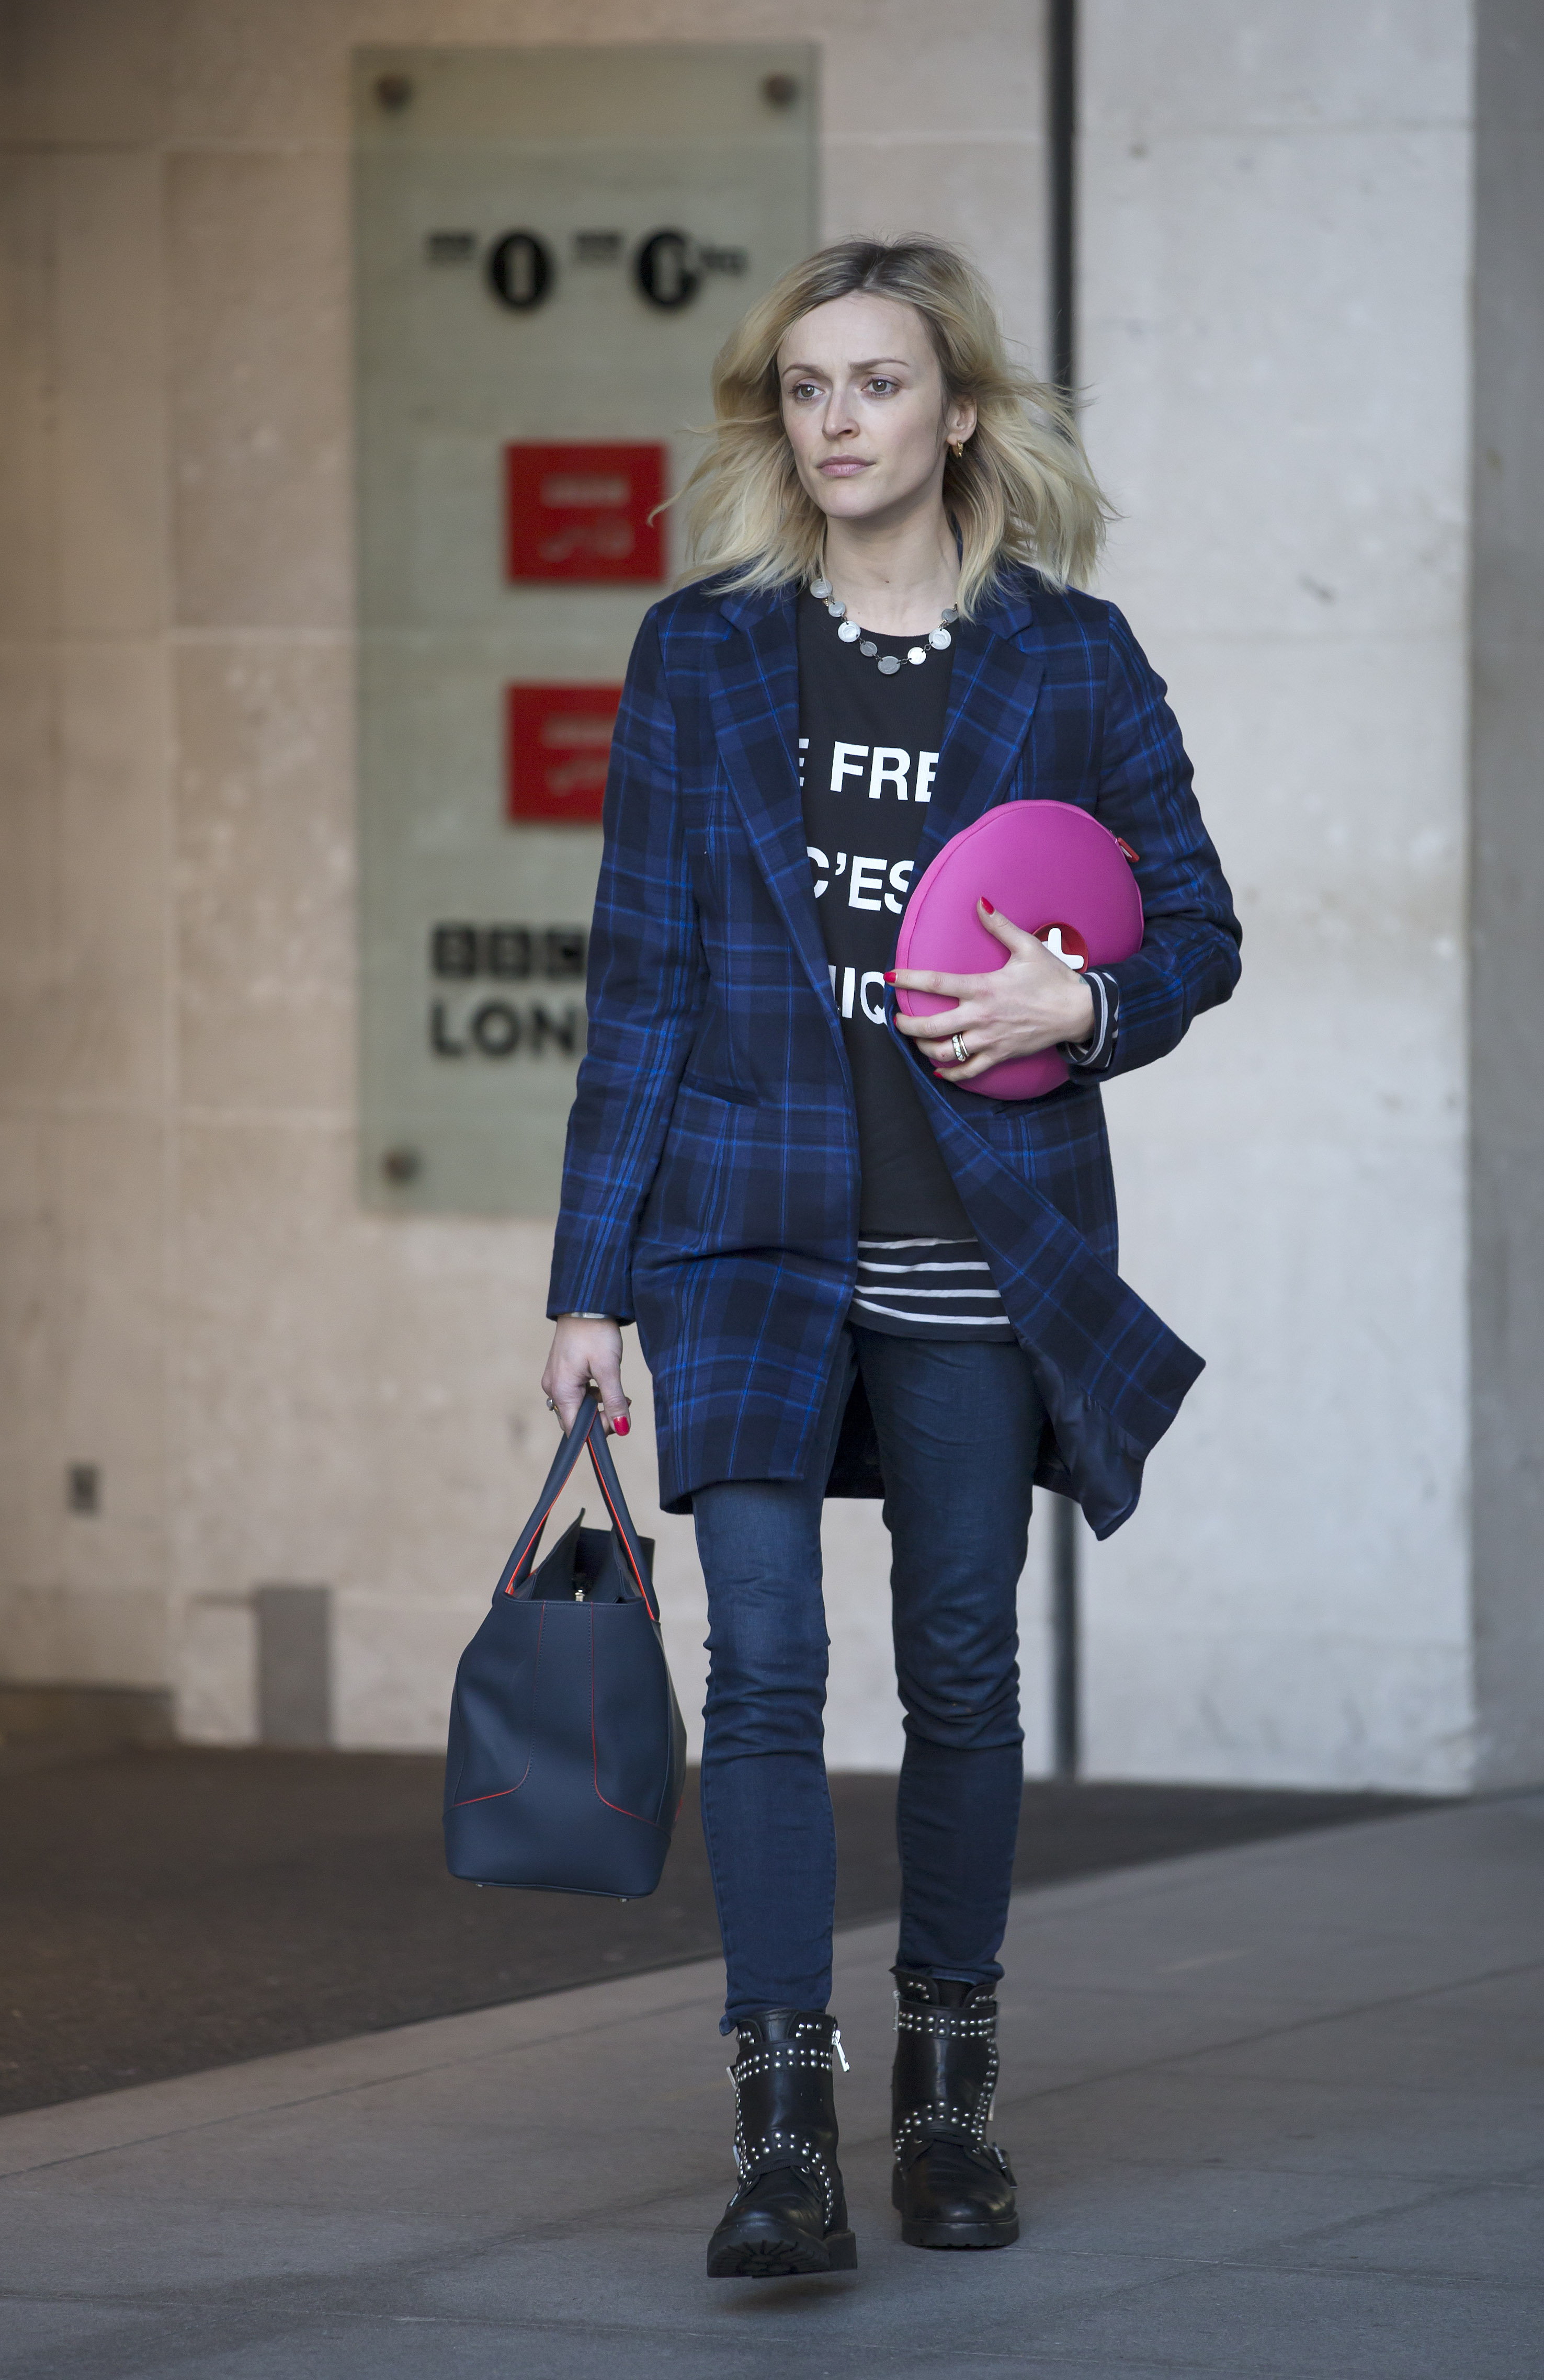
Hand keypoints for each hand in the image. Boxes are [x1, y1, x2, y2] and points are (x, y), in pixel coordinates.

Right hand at [540, 1317, 630, 1436]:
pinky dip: (592, 1395)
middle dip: (600, 1418)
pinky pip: (575, 1393)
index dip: (597, 1431)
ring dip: (598, 1406)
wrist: (585, 1303)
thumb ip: (614, 1400)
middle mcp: (553, 1387)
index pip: (575, 1428)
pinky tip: (606, 1384)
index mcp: (561, 1390)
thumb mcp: (609, 1368)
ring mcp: (555, 1378)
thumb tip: (622, 1428)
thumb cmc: (595, 1332)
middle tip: (622, 1404)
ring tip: (619, 1393)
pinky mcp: (561, 1371)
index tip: (618, 1421)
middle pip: (575, 1419)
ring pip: (577, 1406)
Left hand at [890, 899, 1095, 1082]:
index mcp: (983, 987)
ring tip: (915, 1039)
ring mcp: (989, 1039)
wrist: (1078, 1011)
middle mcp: (981, 1016)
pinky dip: (950, 1073)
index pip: (936, 984)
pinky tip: (939, 1070)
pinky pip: (968, 1071)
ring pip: (945, 1052)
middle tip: (896, 1018)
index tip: (888, 978)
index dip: (908, 979)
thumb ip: (1000, 925)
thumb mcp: (1027, 947)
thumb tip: (980, 903)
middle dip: (906, 1024)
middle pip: (930, 1026)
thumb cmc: (1053, 979)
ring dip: (923, 1048)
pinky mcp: (999, 1055)